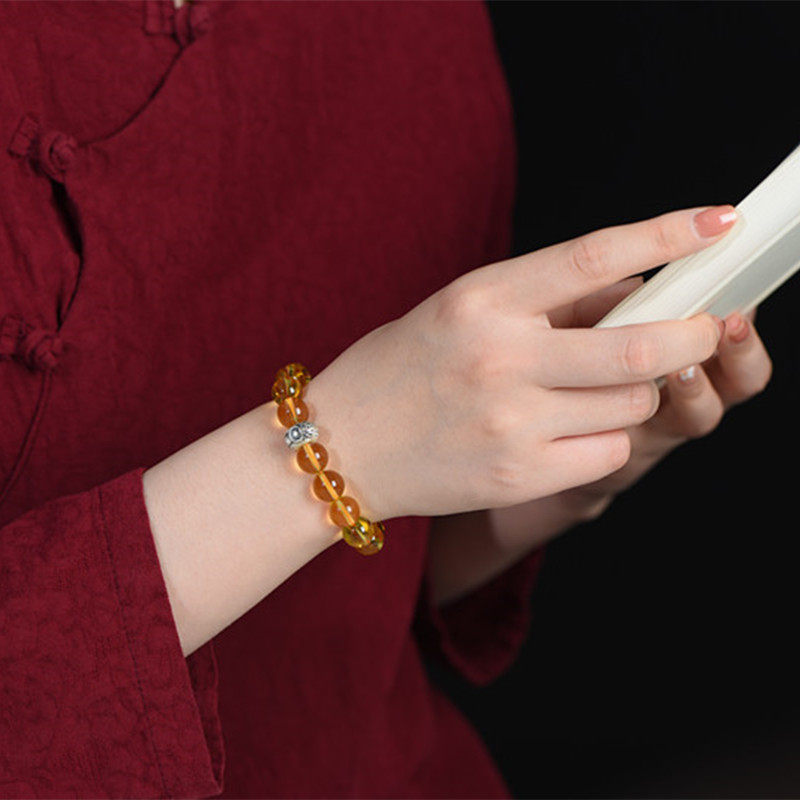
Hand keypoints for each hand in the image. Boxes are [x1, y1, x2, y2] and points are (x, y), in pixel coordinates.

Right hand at [306, 205, 737, 520]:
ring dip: (636, 393)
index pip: (592, 256)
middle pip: (637, 345)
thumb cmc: (400, 369)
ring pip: (632, 403)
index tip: (717, 222)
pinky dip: (607, 439)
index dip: (665, 234)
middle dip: (690, 334)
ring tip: (596, 391)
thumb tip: (635, 292)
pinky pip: (608, 453)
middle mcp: (498, 357)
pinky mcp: (518, 475)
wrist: (342, 446)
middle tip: (704, 327)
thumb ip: (542, 300)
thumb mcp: (460, 310)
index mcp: (481, 299)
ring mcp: (509, 421)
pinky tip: (569, 434)